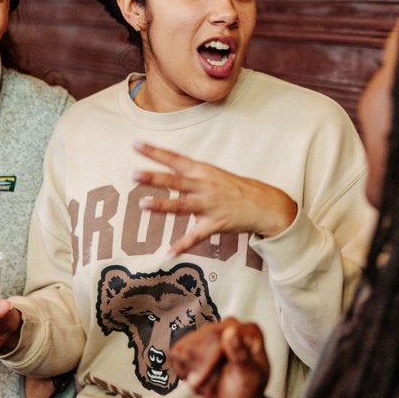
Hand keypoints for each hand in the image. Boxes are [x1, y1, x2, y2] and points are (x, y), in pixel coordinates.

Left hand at [133, 142, 297, 254]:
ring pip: (182, 205)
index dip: (155, 152)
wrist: (264, 204)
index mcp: (202, 171)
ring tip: (143, 205)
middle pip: (175, 181)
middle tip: (134, 174)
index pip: (174, 158)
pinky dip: (182, 245)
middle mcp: (204, 186)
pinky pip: (196, 236)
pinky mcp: (216, 223)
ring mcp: (210, 205)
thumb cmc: (234, 188)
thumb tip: (167, 170)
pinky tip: (168, 253)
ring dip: (162, 206)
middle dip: (154, 178)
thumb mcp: (213, 174)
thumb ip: (190, 174)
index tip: (135, 144)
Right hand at [172, 318, 271, 397]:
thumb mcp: (248, 378)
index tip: (204, 378)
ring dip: (192, 370)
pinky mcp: (195, 344)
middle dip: (199, 367)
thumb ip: (241, 355)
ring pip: (186, 346)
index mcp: (248, 332)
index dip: (208, 357)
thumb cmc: (245, 395)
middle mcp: (229, 329)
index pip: (217, 333)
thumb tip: (231, 330)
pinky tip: (197, 378)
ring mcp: (211, 334)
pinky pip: (177, 352)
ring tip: (206, 383)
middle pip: (199, 340)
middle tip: (205, 385)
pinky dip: (184, 370)